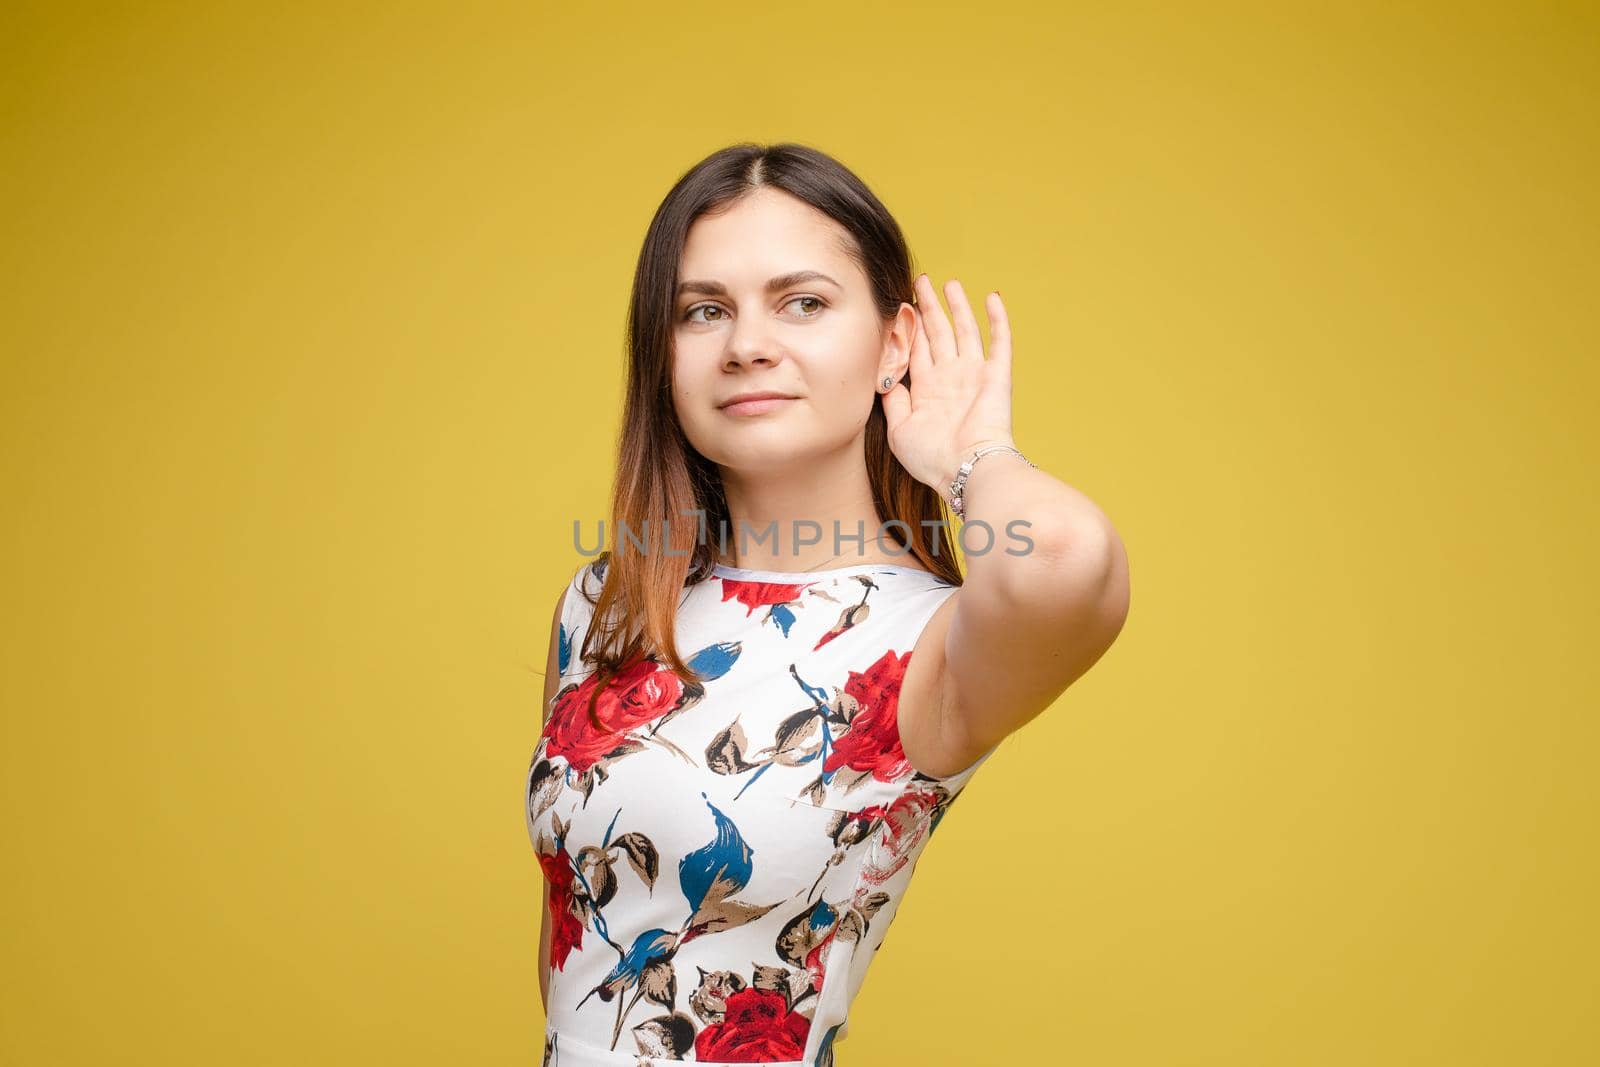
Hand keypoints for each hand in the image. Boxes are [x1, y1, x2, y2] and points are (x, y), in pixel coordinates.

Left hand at [881, 275, 1017, 499]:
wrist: (966, 469)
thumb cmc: (932, 458)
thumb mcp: (899, 430)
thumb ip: (892, 400)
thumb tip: (885, 376)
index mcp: (927, 390)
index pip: (916, 350)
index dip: (908, 327)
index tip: (899, 305)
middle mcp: (950, 378)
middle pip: (937, 333)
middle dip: (928, 307)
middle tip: (920, 281)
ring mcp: (974, 375)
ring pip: (964, 330)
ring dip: (957, 306)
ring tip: (948, 282)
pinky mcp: (996, 376)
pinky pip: (999, 342)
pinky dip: (998, 319)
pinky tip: (992, 298)